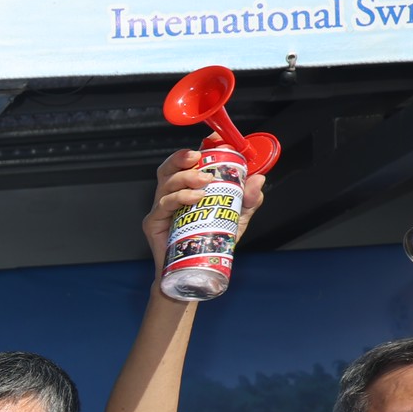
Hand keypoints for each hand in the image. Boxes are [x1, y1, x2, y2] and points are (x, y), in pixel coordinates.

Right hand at [141, 148, 266, 276]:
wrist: (193, 271)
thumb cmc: (208, 243)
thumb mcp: (236, 218)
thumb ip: (248, 200)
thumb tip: (258, 179)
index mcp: (188, 189)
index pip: (190, 162)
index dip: (201, 147)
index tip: (215, 139)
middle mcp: (172, 195)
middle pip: (169, 168)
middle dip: (181, 157)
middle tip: (198, 157)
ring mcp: (161, 208)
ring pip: (165, 182)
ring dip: (184, 177)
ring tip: (203, 181)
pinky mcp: (154, 223)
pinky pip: (163, 204)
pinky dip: (179, 197)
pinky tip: (194, 198)